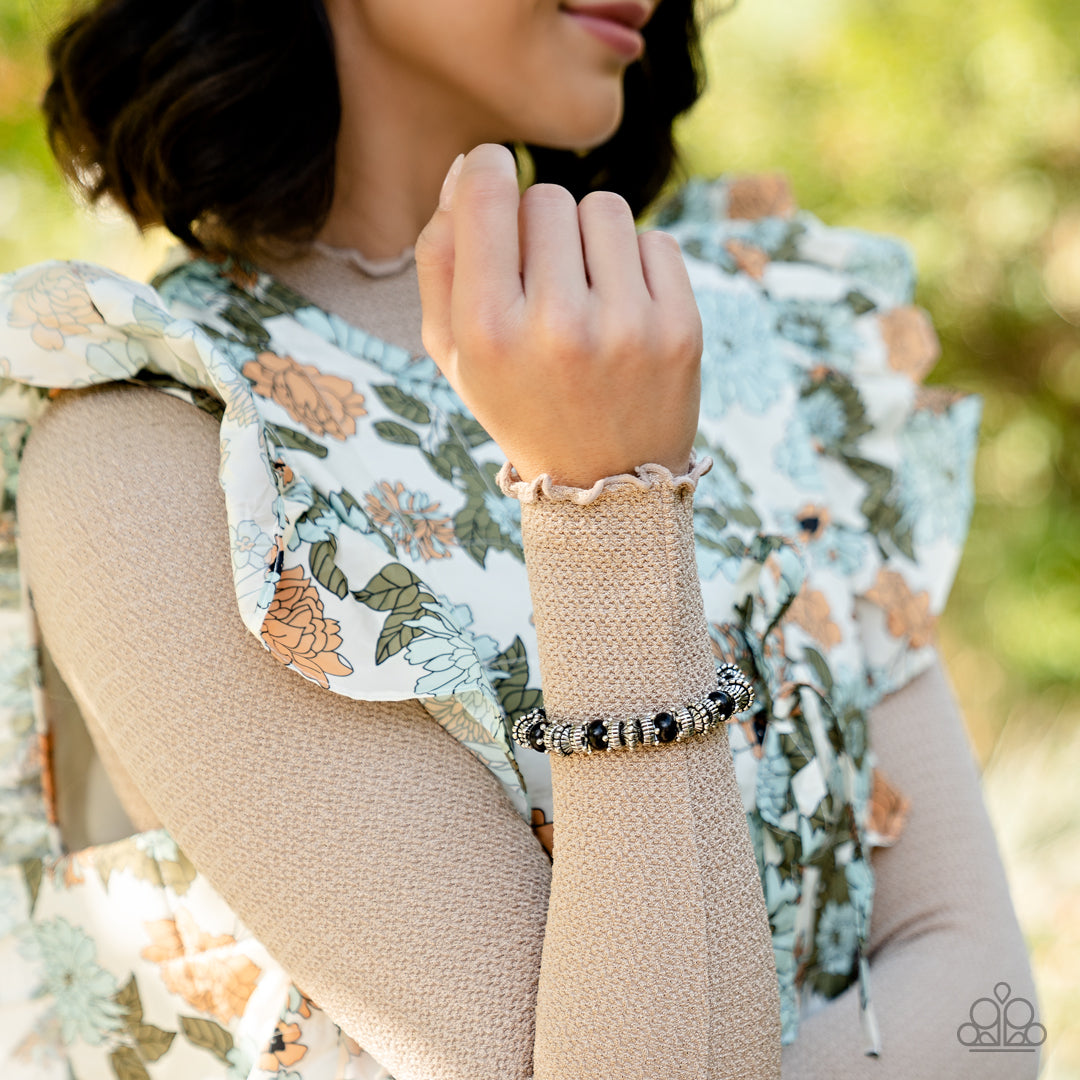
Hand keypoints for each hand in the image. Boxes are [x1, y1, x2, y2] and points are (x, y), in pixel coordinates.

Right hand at [414, 143, 702, 488]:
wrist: (604, 482)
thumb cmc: (518, 402)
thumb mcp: (454, 350)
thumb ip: (440, 257)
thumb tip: (470, 165)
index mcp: (488, 332)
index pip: (488, 194)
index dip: (488, 170)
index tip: (495, 180)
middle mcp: (557, 327)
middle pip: (547, 197)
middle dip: (539, 224)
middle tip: (542, 279)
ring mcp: (626, 328)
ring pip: (604, 208)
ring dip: (589, 238)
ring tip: (585, 293)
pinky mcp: (680, 329)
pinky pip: (655, 240)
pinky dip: (636, 264)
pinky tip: (623, 310)